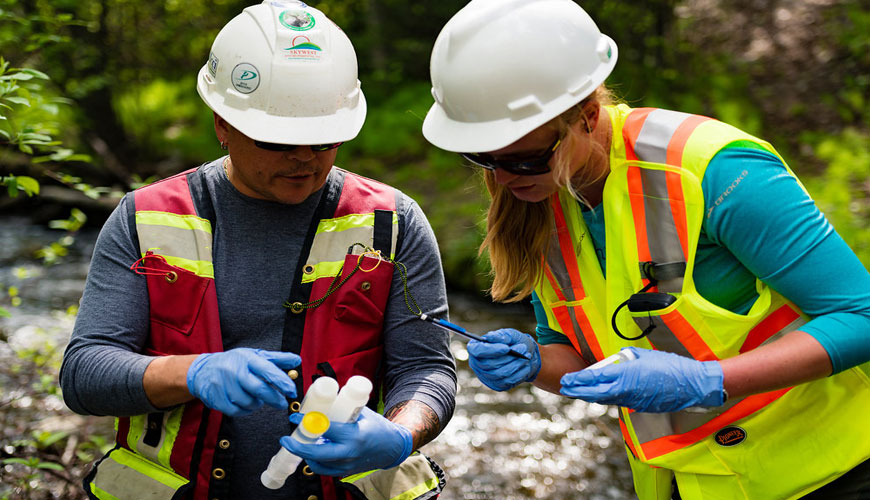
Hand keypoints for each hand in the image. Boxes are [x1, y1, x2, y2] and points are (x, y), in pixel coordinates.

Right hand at [186, 348, 300, 416]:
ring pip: (249, 402)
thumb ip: (277, 359)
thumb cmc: (234, 362)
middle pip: (259, 389)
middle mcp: (235, 370)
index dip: (282, 381)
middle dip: (274, 399)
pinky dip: (244, 410)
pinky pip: (237, 411)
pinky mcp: (216, 398)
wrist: (203, 370)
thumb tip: (296, 360)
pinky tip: (244, 403)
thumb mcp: (255, 355)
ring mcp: (224, 385)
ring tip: (255, 397)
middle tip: (281, 403)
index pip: (267, 370)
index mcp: (247, 358)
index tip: (292, 390)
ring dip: (257, 404)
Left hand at [281, 406, 412, 475]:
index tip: (295, 416)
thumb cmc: (377, 427)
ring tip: (298, 442)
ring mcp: (347, 465)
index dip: (307, 422)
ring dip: (305, 453)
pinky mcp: (345, 472)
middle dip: (298, 447)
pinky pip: (324, 469)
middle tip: (286, 439)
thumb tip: (322, 396)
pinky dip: (314, 461)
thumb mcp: (361, 412)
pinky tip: (310, 451)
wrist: (391, 447)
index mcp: (354, 434)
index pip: (325, 428)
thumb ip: (342, 408)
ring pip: (318, 464)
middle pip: (317, 453)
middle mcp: (349, 452)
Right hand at [467, 328, 540, 390]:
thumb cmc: (512, 342)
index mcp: (475, 348)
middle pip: (489, 364)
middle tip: (523, 348)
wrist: (523, 355)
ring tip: (527, 355)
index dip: (491, 350)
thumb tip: (490, 337)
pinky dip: (519, 373)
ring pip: (500, 374)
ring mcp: (486, 377)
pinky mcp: (497, 385)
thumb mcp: (508, 335)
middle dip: (509, 357)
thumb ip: (500, 336)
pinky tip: (525, 365)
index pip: (477, 351)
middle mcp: (477, 364)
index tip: (506, 348)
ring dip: (516, 364)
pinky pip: (508, 381)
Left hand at [559, 347, 724, 411]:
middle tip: (564, 388)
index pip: (595, 377)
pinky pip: (617, 402)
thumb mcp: (644, 355)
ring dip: (589, 396)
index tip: (567, 378)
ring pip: (605, 399)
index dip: (579, 379)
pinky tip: (599, 396)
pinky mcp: (639, 406)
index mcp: (625, 374)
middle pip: (594, 392)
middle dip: (577, 391)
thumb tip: (617, 360)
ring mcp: (632, 400)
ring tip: (577, 393)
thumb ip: (626, 358)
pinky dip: (605, 399)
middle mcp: (625, 390)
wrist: (691, 385)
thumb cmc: (671, 366)